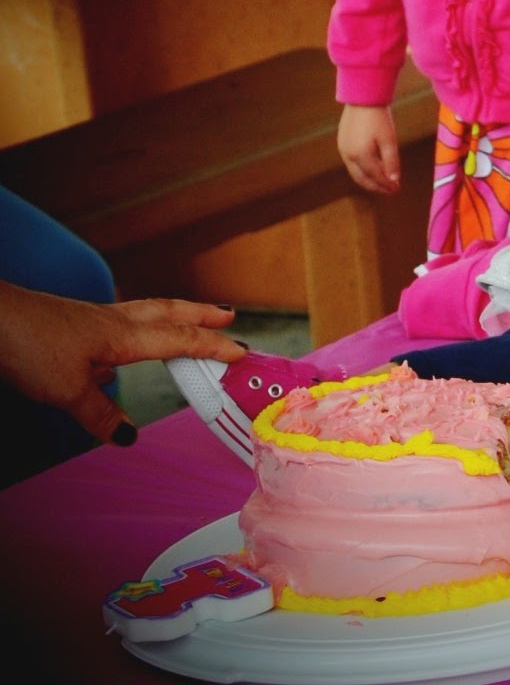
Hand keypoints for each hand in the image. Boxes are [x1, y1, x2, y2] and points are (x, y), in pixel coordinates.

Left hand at [0, 282, 244, 446]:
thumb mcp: (66, 391)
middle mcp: (115, 321)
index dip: (213, 346)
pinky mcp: (76, 322)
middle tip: (230, 314)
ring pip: (149, 311)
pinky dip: (140, 327)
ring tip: (193, 319)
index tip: (241, 351)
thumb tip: (129, 436)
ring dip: (177, 314)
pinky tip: (126, 347)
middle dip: (203, 314)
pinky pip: (122, 321)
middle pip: (171, 312)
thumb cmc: (29, 345)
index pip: (180, 340)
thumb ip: (100, 414)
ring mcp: (95, 318)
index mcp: (123, 336)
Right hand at [337, 104, 400, 193]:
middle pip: (362, 179)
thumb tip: (394, 180)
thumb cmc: (378, 118)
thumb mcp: (389, 140)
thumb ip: (391, 162)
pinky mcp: (342, 143)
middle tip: (389, 190)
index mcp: (361, 156)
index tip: (397, 188)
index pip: (375, 177)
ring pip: (355, 172)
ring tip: (381, 182)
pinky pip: (351, 163)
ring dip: (368, 180)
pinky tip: (371, 168)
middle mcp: (348, 156)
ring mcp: (343, 149)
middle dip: (376, 187)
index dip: (386, 185)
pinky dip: (362, 170)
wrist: (362, 97)